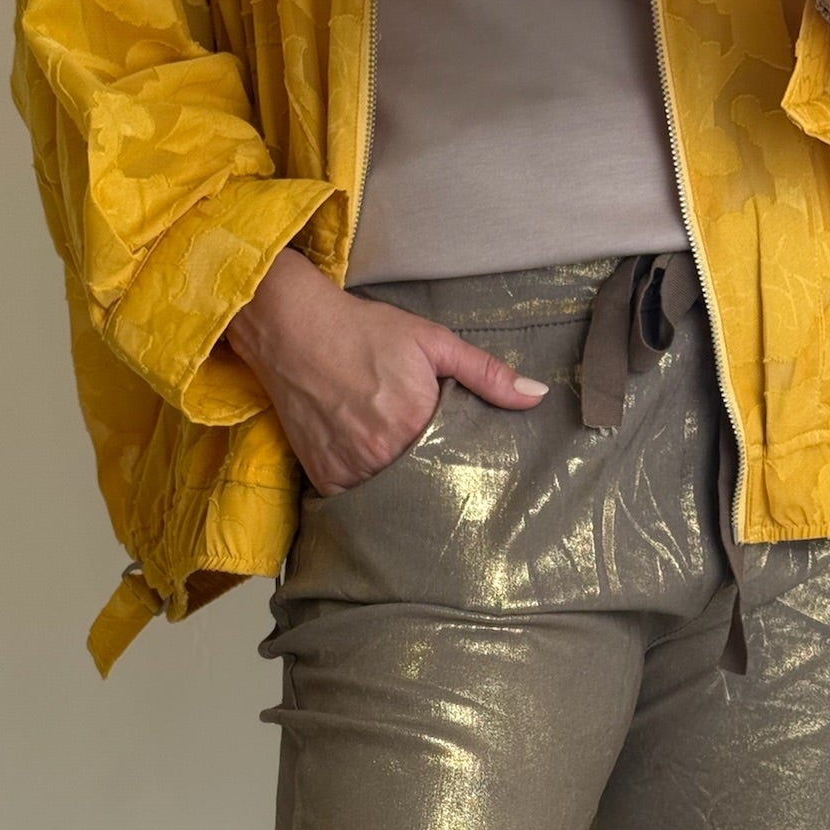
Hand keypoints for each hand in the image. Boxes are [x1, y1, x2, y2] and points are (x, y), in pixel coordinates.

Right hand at [225, 250, 549, 497]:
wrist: (292, 329)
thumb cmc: (363, 331)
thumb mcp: (432, 342)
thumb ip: (486, 373)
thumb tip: (536, 396)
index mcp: (417, 424)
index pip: (457, 465)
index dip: (466, 464)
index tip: (472, 464)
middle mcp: (382, 455)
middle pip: (426, 487)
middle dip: (437, 480)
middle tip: (442, 470)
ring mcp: (350, 470)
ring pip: (392, 499)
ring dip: (403, 490)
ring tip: (411, 473)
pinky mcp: (324, 478)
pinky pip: (356, 501)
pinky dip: (368, 490)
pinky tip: (375, 471)